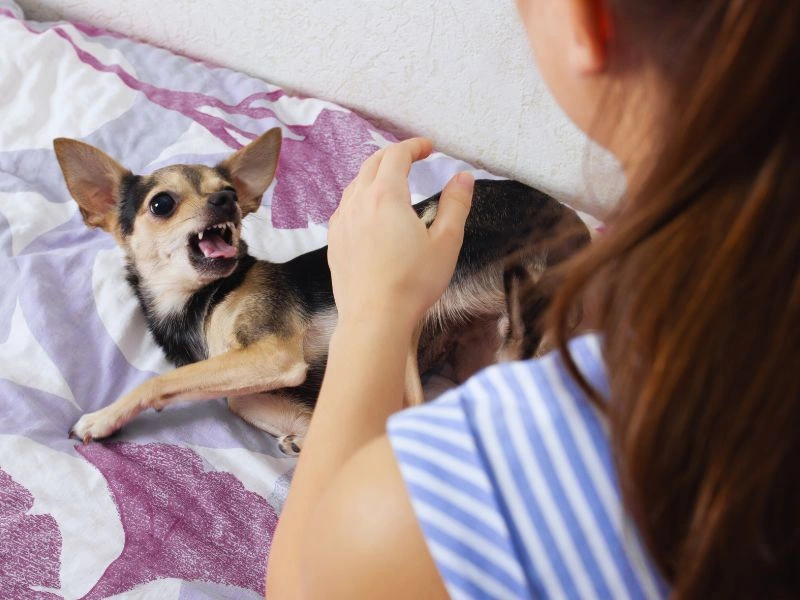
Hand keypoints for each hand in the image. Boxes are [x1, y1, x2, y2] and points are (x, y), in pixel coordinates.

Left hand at [328, 138, 474, 332]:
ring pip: (355, 184)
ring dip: (374, 174)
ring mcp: (341, 222)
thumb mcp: (445, 242)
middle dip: (394, 155)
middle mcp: (358, 203)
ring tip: (392, 180)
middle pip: (372, 164)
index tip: (428, 146)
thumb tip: (463, 177)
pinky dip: (359, 197)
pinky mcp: (334, 241)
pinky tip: (370, 211)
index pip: (396, 155)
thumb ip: (455, 205)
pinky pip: (345, 207)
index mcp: (385, 196)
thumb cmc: (412, 284)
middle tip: (413, 157)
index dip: (414, 146)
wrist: (374, 319)